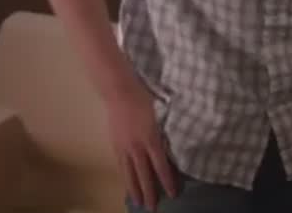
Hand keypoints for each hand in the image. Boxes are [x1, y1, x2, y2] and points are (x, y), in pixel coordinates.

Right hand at [106, 77, 179, 210]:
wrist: (120, 91)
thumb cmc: (145, 97)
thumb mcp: (162, 114)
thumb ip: (167, 131)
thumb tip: (176, 144)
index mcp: (152, 139)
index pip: (161, 166)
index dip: (167, 181)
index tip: (172, 193)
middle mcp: (137, 147)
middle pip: (144, 174)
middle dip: (149, 192)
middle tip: (153, 208)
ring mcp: (124, 147)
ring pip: (130, 173)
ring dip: (135, 189)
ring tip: (138, 202)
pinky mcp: (115, 144)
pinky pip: (121, 165)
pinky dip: (125, 176)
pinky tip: (127, 183)